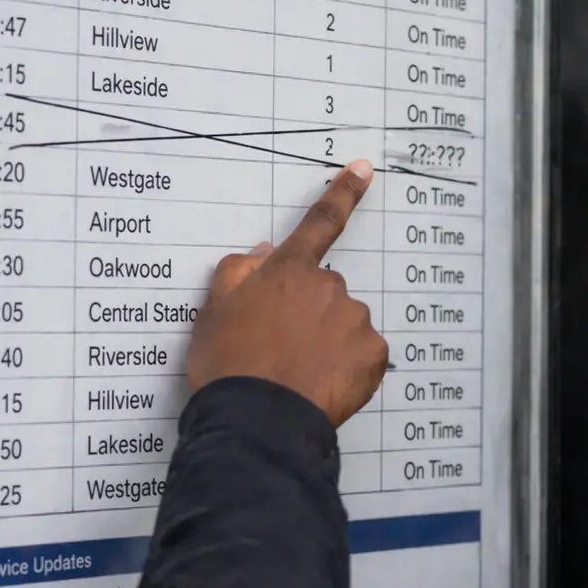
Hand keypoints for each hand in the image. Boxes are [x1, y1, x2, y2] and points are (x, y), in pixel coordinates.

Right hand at [187, 160, 390, 425]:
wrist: (257, 418)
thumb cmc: (229, 364)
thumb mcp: (213, 312)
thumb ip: (238, 273)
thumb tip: (262, 251)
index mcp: (288, 271)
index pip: (319, 223)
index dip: (342, 194)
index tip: (362, 169)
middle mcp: (329, 287)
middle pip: (325, 291)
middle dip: (309, 312)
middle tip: (281, 348)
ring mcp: (354, 320)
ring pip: (345, 324)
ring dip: (328, 342)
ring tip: (298, 373)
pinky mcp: (374, 354)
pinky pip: (363, 355)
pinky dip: (348, 368)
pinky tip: (322, 385)